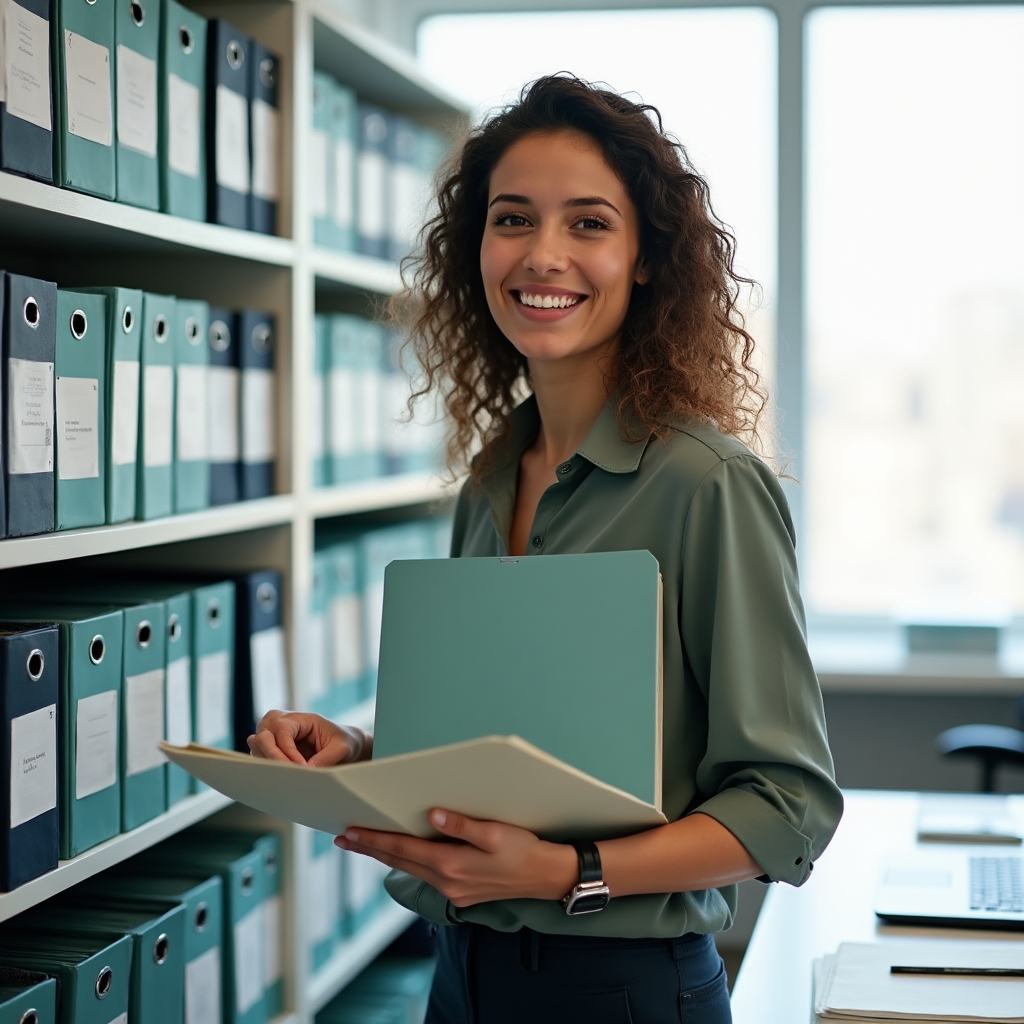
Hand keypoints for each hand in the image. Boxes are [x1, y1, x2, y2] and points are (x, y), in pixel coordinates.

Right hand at [247, 710, 371, 766]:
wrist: (344, 746)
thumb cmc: (344, 742)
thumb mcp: (342, 749)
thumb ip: (326, 758)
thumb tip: (306, 771)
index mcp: (301, 718)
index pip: (281, 730)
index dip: (287, 751)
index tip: (300, 767)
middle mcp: (283, 723)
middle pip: (263, 736)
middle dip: (272, 757)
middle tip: (287, 775)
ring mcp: (274, 735)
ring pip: (257, 746)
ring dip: (266, 762)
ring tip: (284, 776)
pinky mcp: (272, 749)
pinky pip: (259, 756)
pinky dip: (265, 767)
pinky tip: (279, 776)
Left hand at [335, 808, 577, 906]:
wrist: (547, 877)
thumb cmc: (524, 850)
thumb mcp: (496, 832)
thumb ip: (462, 825)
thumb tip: (432, 816)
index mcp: (451, 864)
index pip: (402, 849)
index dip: (373, 840)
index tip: (349, 832)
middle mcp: (447, 881)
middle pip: (399, 862)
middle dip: (371, 850)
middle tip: (344, 838)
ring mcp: (454, 891)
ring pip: (411, 870)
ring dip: (388, 857)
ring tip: (367, 845)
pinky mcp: (462, 894)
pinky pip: (427, 876)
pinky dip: (410, 864)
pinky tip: (406, 856)